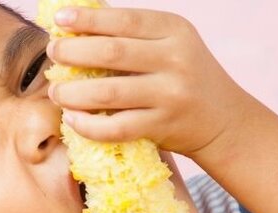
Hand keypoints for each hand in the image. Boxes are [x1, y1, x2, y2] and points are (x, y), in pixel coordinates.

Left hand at [46, 6, 257, 156]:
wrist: (223, 119)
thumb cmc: (183, 77)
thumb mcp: (170, 45)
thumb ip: (132, 35)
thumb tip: (75, 27)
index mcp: (174, 30)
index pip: (123, 19)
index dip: (87, 19)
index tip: (59, 20)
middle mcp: (175, 59)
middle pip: (111, 52)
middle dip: (72, 52)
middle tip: (53, 54)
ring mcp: (171, 94)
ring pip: (108, 92)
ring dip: (72, 93)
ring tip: (56, 92)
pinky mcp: (164, 125)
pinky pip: (116, 127)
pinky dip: (88, 125)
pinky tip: (72, 119)